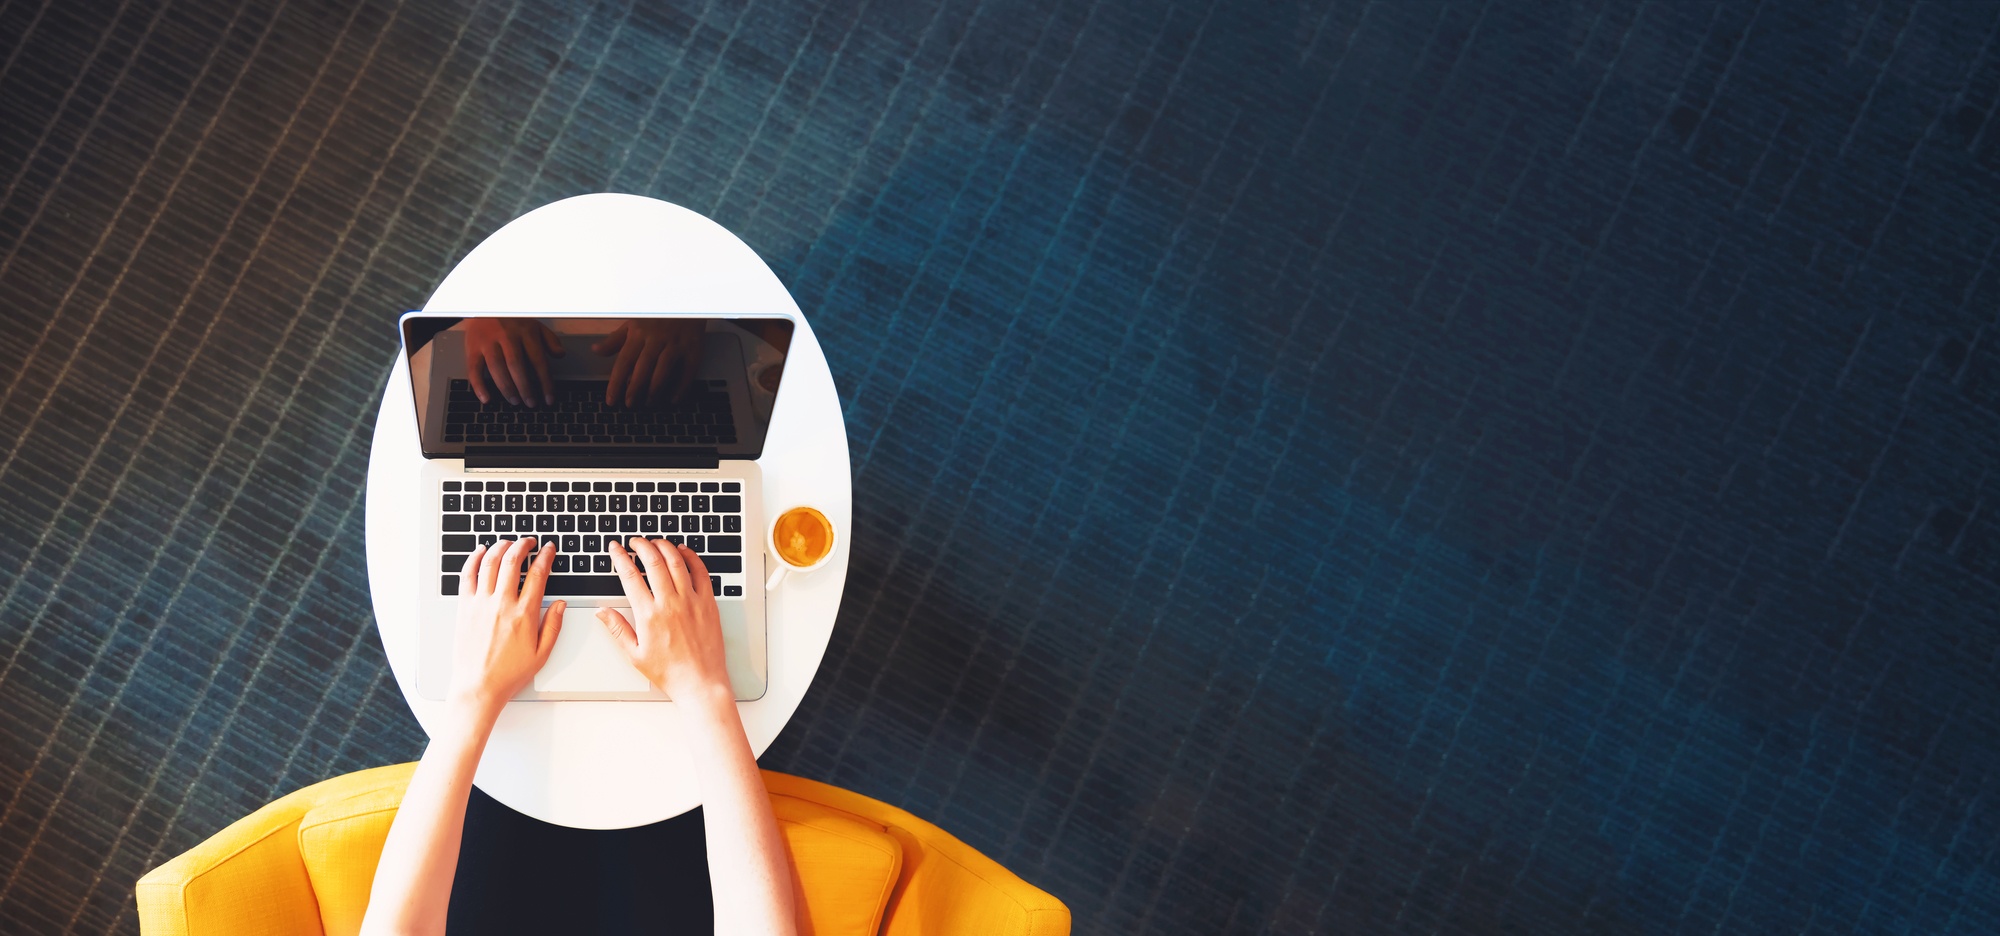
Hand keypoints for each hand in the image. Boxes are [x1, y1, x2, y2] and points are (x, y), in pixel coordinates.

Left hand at [449, 538, 564, 711]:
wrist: (478, 686)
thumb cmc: (508, 673)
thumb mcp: (542, 653)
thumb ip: (554, 625)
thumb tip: (561, 604)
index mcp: (524, 615)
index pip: (538, 575)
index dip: (545, 557)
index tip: (548, 550)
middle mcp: (502, 605)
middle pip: (512, 561)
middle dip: (523, 545)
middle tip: (529, 541)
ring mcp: (481, 604)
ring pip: (490, 563)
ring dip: (500, 547)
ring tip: (507, 542)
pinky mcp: (464, 607)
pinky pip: (467, 575)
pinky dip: (473, 559)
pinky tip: (480, 552)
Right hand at [464, 317, 564, 406]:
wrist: (484, 305)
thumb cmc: (511, 319)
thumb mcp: (534, 324)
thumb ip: (549, 340)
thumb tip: (561, 355)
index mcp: (525, 332)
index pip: (538, 361)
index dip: (545, 382)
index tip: (549, 398)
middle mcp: (507, 337)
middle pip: (517, 366)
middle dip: (525, 388)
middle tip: (531, 403)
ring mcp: (488, 342)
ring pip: (497, 369)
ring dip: (506, 388)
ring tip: (514, 401)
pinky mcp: (473, 348)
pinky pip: (474, 369)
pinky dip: (479, 386)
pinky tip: (486, 398)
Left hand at [592, 319, 704, 407]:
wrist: (687, 301)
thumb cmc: (658, 314)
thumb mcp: (633, 323)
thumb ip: (615, 340)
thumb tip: (596, 351)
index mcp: (639, 333)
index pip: (624, 362)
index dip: (616, 383)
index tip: (612, 399)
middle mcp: (656, 339)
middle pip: (643, 369)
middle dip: (634, 390)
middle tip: (629, 404)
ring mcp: (676, 344)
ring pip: (663, 371)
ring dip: (655, 390)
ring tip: (649, 403)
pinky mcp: (693, 348)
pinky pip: (687, 371)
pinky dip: (681, 387)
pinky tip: (673, 399)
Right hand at [598, 538, 729, 699]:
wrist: (699, 682)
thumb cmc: (669, 672)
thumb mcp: (634, 654)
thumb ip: (618, 629)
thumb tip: (602, 612)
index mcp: (649, 615)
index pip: (630, 576)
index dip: (620, 557)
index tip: (616, 548)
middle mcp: (670, 603)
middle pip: (654, 562)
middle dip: (642, 545)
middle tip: (635, 541)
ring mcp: (691, 601)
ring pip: (677, 562)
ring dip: (664, 546)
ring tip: (655, 542)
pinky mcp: (708, 603)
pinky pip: (701, 572)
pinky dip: (691, 557)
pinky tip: (683, 552)